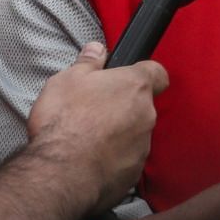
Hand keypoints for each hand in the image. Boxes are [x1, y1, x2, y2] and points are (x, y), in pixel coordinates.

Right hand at [25, 42, 168, 214]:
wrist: (62, 170)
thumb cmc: (64, 120)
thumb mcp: (66, 80)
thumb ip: (87, 63)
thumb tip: (97, 49)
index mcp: (134, 86)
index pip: (157, 72)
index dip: (145, 73)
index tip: (128, 78)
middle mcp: (147, 114)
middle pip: (142, 105)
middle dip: (122, 107)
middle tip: (93, 112)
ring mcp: (144, 144)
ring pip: (135, 133)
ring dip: (118, 133)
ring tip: (87, 138)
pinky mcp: (135, 170)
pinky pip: (127, 159)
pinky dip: (113, 157)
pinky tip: (90, 159)